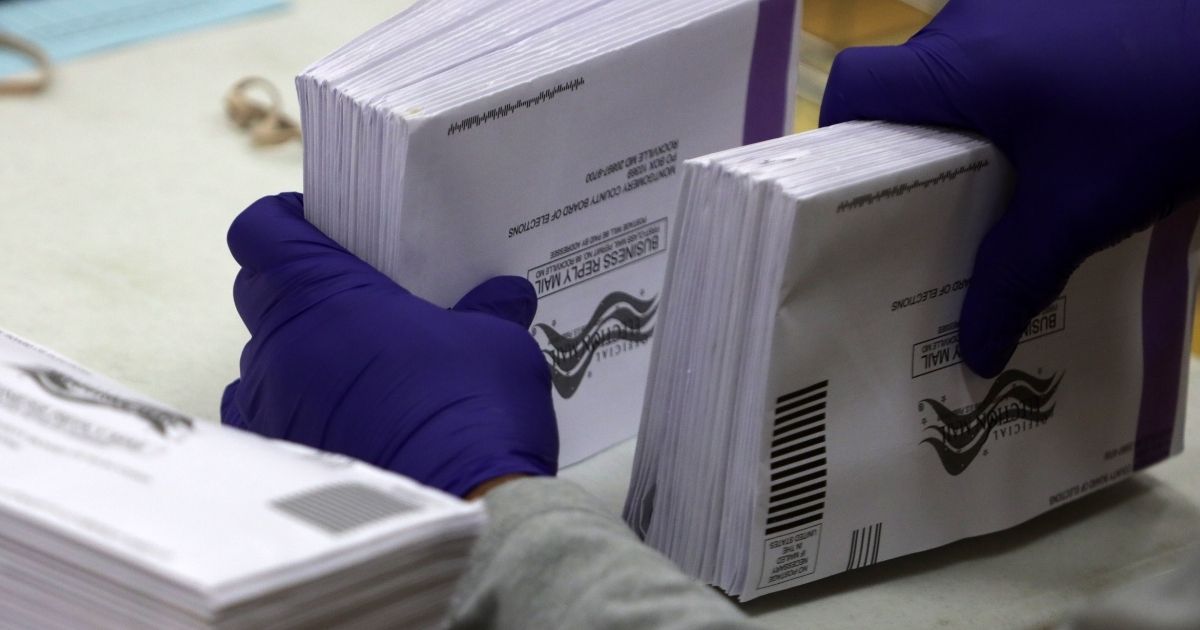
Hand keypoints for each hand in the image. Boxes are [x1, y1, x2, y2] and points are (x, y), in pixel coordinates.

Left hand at [220, 193, 557, 496]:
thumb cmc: (475, 409)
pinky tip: (337, 412)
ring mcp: (274, 404)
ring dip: (294, 348)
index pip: (262, 231)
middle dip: (295, 282)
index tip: (319, 225)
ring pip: (260, 354)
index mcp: (328, 297)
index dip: (285, 220)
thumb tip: (505, 293)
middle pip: (257, 288)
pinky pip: (264, 412)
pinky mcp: (283, 454)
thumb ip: (490, 307)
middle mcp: (285, 346)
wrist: (465, 507)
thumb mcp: (498, 341)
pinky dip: (291, 403)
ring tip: (353, 362)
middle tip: (353, 292)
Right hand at [820, 0, 1199, 376]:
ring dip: (967, 124)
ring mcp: (1018, 2)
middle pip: (904, 87)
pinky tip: (1054, 138)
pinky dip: (1008, 97)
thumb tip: (973, 354)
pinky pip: (1003, 52)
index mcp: (956, 64)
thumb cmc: (1156, 113)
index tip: (857, 195)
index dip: (839, 139)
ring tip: (999, 187)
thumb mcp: (1080, 208)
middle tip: (932, 216)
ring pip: (957, 71)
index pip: (854, 86)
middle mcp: (971, 19)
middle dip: (911, 150)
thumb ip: (1016, 278)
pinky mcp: (1058, 2)